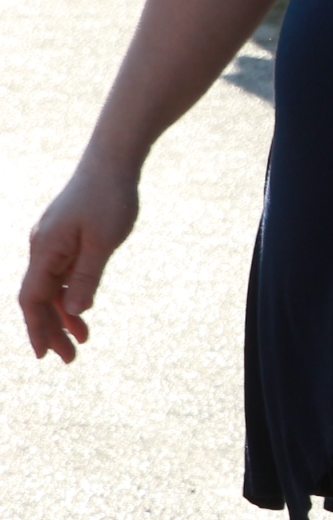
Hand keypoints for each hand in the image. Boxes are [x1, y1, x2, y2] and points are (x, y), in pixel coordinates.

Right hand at [22, 158, 141, 361]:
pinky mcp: (65, 236)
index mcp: (45, 251)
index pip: (33, 300)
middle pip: (40, 298)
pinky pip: (62, 272)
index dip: (37, 329)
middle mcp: (42, 248)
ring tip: (82, 339)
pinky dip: (71, 292)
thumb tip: (76, 311)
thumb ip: (87, 277)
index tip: (44, 355)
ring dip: (64, 313)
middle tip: (69, 358)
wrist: (112, 161)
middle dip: (51, 329)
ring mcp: (52, 242)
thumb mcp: (103, 242)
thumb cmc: (109, 198)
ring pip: (52, 287)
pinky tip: (83, 308)